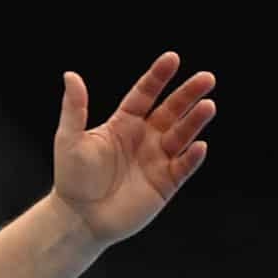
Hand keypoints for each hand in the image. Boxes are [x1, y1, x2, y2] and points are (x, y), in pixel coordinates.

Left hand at [52, 52, 215, 246]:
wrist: (78, 218)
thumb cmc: (72, 178)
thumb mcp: (70, 139)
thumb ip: (74, 108)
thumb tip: (70, 75)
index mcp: (123, 125)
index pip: (144, 95)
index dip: (157, 77)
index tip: (172, 59)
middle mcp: (144, 139)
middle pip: (170, 110)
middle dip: (188, 94)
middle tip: (206, 78)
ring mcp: (156, 160)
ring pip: (182, 135)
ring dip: (195, 121)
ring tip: (208, 106)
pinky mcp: (165, 183)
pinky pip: (184, 167)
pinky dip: (192, 157)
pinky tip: (199, 145)